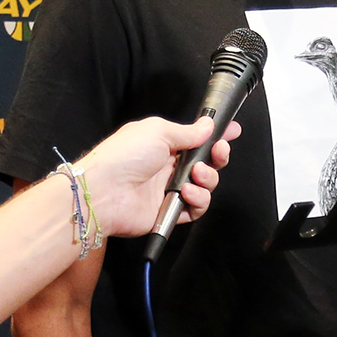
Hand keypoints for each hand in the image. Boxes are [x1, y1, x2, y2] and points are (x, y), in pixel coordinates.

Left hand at [81, 115, 239, 236]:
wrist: (104, 191)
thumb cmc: (123, 156)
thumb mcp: (158, 131)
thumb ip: (187, 131)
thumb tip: (207, 125)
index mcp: (163, 143)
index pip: (196, 139)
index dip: (216, 136)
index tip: (232, 132)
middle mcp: (168, 167)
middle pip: (206, 162)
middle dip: (218, 156)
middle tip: (218, 152)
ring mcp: (169, 189)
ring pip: (205, 185)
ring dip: (208, 179)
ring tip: (195, 176)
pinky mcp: (170, 211)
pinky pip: (196, 208)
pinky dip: (198, 200)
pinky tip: (187, 193)